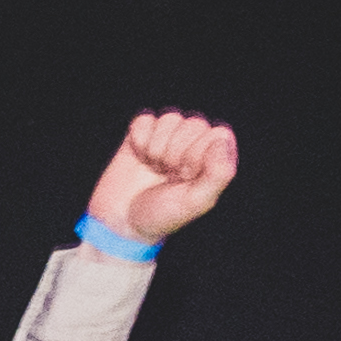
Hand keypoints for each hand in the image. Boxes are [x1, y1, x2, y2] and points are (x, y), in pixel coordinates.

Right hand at [91, 111, 238, 245]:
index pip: (217, 134)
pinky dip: (138, 139)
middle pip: (193, 124)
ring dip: (156, 148)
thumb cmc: (162, 215)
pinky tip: (139, 158)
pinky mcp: (142, 133)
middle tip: (168, 175)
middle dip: (176, 153)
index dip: (198, 155)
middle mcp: (195, 141)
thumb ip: (219, 173)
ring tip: (155, 168)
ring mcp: (168, 135)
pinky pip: (144, 120)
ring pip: (170, 119)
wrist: (119, 222)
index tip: (185, 178)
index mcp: (215, 156)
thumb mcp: (196, 201)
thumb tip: (220, 140)